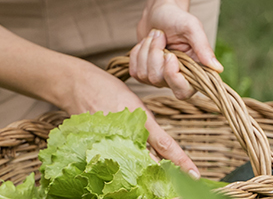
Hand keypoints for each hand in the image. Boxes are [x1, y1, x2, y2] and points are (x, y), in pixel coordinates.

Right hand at [64, 63, 202, 178]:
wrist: (77, 85)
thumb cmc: (108, 89)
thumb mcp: (135, 103)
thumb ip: (149, 126)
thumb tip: (163, 148)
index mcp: (140, 120)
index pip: (166, 146)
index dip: (182, 162)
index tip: (195, 175)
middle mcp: (127, 133)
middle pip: (151, 163)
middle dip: (166, 177)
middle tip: (179, 191)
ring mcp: (110, 141)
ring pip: (134, 166)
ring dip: (147, 177)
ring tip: (160, 189)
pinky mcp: (96, 146)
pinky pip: (115, 164)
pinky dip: (125, 173)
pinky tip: (131, 179)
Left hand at [130, 0, 221, 99]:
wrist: (159, 12)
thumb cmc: (178, 18)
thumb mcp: (192, 28)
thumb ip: (203, 48)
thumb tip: (217, 69)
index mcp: (194, 72)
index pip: (182, 92)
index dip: (172, 76)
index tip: (170, 55)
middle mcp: (176, 78)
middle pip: (157, 80)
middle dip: (154, 54)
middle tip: (161, 35)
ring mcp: (159, 78)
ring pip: (143, 75)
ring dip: (146, 49)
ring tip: (156, 36)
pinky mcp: (144, 73)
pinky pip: (133, 70)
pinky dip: (137, 52)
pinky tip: (146, 43)